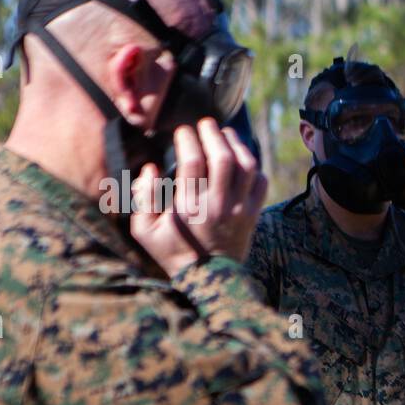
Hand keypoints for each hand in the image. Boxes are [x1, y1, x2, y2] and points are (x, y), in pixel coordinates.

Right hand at [130, 118, 266, 276]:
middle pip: (223, 158)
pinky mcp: (253, 215)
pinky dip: (254, 166)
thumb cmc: (172, 252)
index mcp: (190, 207)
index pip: (193, 162)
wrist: (210, 281)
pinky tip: (242, 158)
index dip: (188, 140)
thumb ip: (144, 198)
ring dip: (237, 144)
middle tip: (205, 123)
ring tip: (225, 134)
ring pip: (247, 167)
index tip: (182, 132)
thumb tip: (151, 168)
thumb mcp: (145, 231)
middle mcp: (219, 205)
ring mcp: (240, 210)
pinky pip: (261, 183)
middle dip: (214, 134)